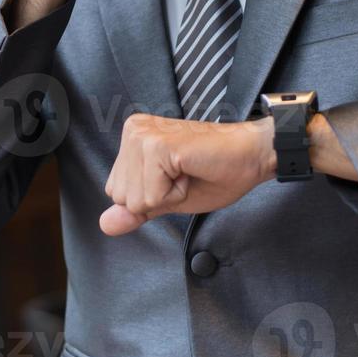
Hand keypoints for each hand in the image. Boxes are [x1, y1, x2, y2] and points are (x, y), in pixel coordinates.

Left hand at [100, 114, 274, 235]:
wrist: (252, 154)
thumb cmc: (218, 172)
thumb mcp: (169, 199)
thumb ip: (137, 210)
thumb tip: (105, 224)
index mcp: (132, 139)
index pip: (116, 193)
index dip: (152, 198)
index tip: (179, 177)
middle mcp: (132, 132)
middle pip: (120, 197)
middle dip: (156, 199)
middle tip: (185, 175)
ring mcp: (142, 136)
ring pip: (135, 200)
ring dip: (168, 196)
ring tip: (188, 171)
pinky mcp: (156, 145)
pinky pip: (152, 197)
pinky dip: (176, 195)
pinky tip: (191, 170)